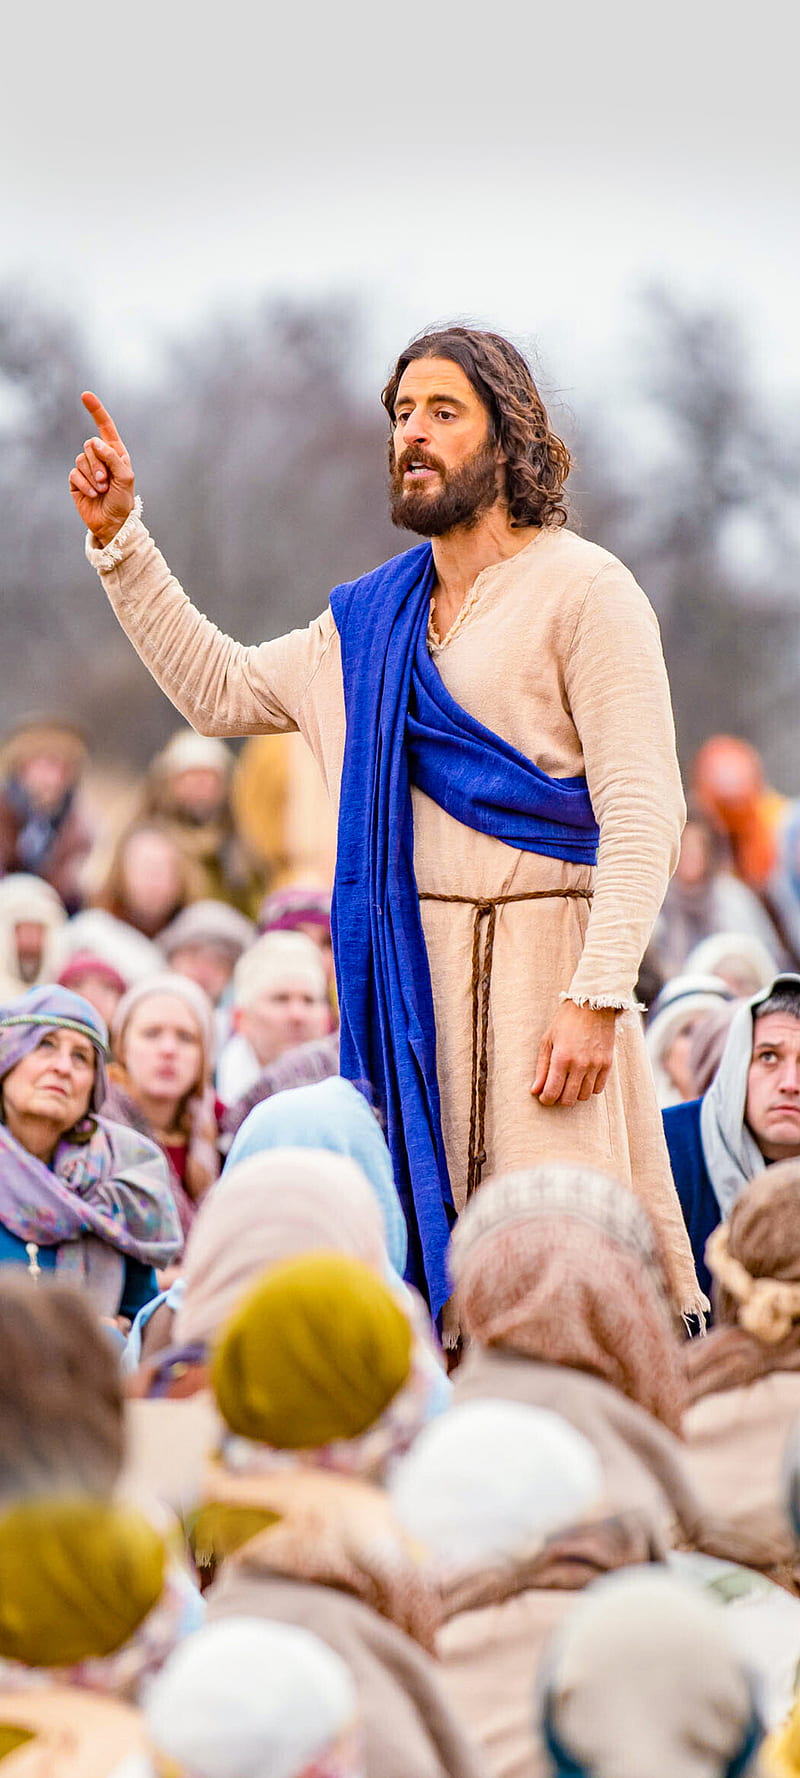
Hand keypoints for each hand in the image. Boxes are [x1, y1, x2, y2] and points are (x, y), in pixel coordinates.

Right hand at [68, 391, 134, 545]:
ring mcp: (87, 469)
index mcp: (115, 453)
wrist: (113, 524)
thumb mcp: (125, 478)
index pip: (105, 427)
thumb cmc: (123, 501)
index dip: (96, 411)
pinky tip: (93, 494)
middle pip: (90, 445)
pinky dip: (85, 485)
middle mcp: (100, 458)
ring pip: (81, 459)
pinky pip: (74, 474)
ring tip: (102, 490)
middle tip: (107, 482)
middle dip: (98, 464)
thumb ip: (112, 457)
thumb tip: (94, 441)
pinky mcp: (76, 481)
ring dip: (93, 477)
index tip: (85, 395)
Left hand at [531, 1000, 617, 1107]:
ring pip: (584, 1096)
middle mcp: (580, 1064)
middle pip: (569, 1099)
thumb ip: (542, 1068)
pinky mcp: (608, 1064)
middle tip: (555, 1090)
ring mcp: (596, 1065)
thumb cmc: (566, 1021)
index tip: (544, 1097)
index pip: (552, 1092)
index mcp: (561, 1058)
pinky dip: (589, 1088)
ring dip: (574, 1094)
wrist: (593, 1005)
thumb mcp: (548, 1041)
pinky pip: (598, 1089)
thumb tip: (535, 1090)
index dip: (546, 1099)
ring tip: (569, 1083)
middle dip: (559, 1098)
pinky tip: (582, 1079)